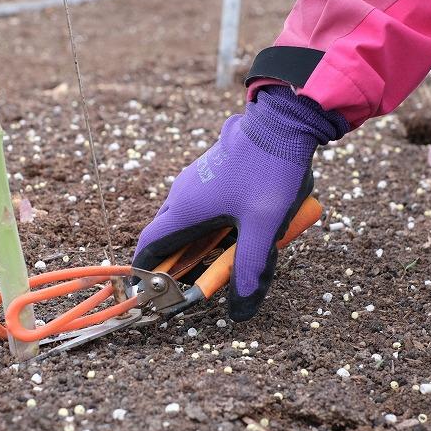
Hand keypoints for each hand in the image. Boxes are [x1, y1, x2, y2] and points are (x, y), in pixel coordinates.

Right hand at [133, 86, 346, 320]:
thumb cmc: (270, 171)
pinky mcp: (213, 171)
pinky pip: (204, 205)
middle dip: (178, 263)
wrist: (283, 119)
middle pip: (168, 237)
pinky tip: (242, 228)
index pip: (149, 248)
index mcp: (185, 209)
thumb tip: (240, 311)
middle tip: (196, 283)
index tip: (151, 294)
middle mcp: (182, 194)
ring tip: (226, 257)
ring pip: (188, 220)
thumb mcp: (263, 228)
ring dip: (200, 244)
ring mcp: (197, 179)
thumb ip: (250, 270)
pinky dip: (212, 225)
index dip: (146, 274)